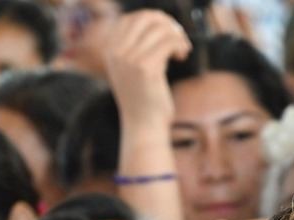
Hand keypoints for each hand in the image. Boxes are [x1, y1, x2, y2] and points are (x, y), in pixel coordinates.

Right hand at [105, 10, 191, 128]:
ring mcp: (129, 60)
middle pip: (145, 18)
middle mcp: (116, 53)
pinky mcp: (146, 69)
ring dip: (177, 35)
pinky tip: (183, 55)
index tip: (167, 32)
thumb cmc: (144, 100)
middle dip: (166, 23)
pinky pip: (169, 42)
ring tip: (183, 49)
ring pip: (160, 29)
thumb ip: (135, 48)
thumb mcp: (132, 71)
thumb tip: (159, 23)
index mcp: (110, 51)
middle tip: (179, 36)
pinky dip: (180, 44)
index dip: (153, 19)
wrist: (143, 127)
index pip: (130, 18)